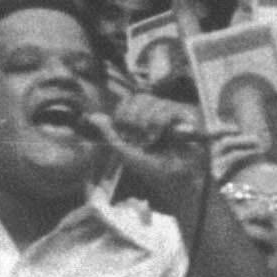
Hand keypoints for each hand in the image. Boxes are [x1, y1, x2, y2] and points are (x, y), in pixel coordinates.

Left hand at [85, 90, 211, 217]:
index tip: (123, 132)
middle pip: (139, 98)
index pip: (128, 102)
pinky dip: (157, 122)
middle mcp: (156, 113)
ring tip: (149, 140)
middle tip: (136, 138)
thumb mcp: (126, 153)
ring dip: (145, 122)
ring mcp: (170, 113)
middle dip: (133, 118)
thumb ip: (110, 134)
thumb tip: (92, 117)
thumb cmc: (152, 168)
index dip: (123, 113)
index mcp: (141, 120)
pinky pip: (166, 109)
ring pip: (152, 101)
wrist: (175, 179)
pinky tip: (157, 136)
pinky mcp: (184, 116)